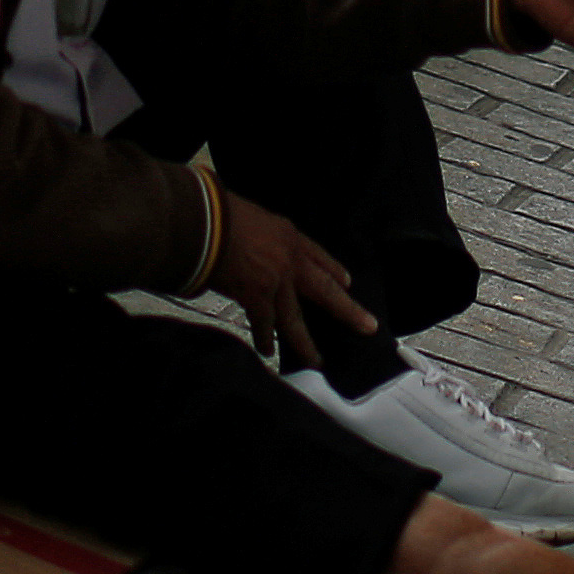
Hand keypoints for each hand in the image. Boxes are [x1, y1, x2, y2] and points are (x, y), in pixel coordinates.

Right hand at [215, 193, 377, 371]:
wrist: (206, 224)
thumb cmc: (221, 213)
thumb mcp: (253, 216)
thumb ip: (261, 238)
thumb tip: (251, 252)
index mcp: (290, 236)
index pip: (319, 255)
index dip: (334, 269)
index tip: (346, 282)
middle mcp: (290, 261)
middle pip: (325, 290)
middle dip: (348, 310)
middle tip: (367, 326)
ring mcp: (277, 282)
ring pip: (295, 320)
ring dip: (304, 343)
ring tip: (315, 360)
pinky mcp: (257, 298)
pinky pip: (264, 325)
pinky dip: (265, 339)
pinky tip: (267, 351)